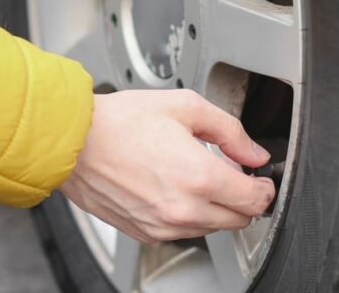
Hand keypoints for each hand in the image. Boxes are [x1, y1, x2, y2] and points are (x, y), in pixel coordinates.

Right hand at [61, 90, 274, 242]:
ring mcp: (163, 225)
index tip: (261, 178)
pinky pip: (183, 232)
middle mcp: (184, 209)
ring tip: (197, 175)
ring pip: (213, 228)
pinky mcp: (145, 233)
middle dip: (243, 198)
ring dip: (217, 207)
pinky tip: (174, 187)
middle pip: (239, 219)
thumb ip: (230, 130)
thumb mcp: (185, 106)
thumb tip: (254, 153)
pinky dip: (189, 214)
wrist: (73, 142)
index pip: (255, 199)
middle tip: (232, 174)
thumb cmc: (120, 122)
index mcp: (199, 176)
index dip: (265, 187)